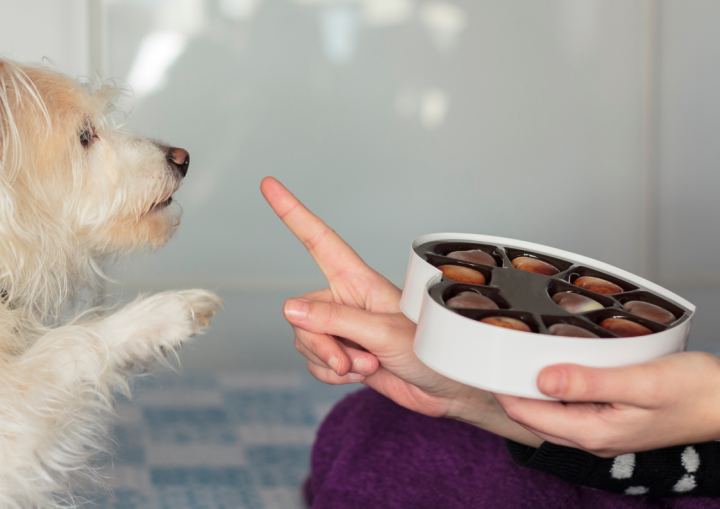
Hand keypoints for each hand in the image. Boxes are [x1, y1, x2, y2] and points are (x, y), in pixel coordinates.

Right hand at [261, 177, 541, 445]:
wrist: (445, 389)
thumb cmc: (431, 351)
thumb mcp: (383, 333)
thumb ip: (335, 321)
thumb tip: (289, 308)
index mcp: (359, 280)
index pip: (318, 240)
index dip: (293, 213)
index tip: (269, 185)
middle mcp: (346, 300)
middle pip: (301, 313)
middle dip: (320, 342)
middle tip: (351, 359)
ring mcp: (343, 328)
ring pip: (305, 340)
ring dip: (330, 361)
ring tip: (367, 365)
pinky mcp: (342, 353)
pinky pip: (314, 362)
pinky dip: (331, 375)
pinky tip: (360, 375)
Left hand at [494, 351, 719, 456]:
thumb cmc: (695, 391)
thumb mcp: (641, 382)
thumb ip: (590, 382)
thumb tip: (542, 380)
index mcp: (594, 432)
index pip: (529, 414)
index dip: (503, 389)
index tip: (486, 362)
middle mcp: (592, 437)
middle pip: (534, 416)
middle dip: (511, 390)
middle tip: (494, 355)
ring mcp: (601, 431)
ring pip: (550, 412)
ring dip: (531, 389)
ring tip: (516, 358)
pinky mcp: (610, 420)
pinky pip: (569, 407)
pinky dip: (554, 389)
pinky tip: (554, 368)